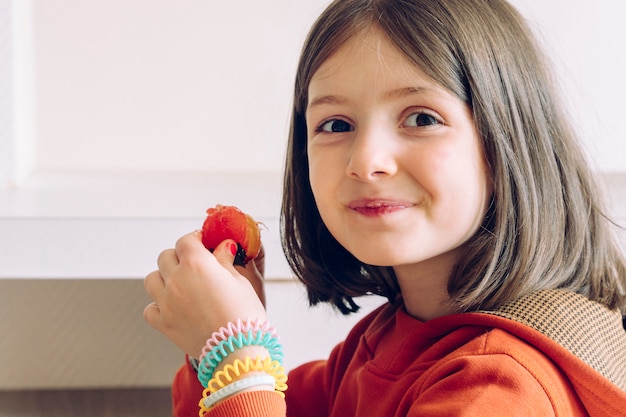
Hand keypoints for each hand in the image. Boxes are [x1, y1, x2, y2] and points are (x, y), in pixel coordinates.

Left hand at [143, 231, 266, 357]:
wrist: (238, 351)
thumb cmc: (245, 315)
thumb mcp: (241, 281)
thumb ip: (226, 261)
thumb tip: (224, 246)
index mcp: (197, 264)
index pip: (186, 240)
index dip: (195, 239)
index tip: (203, 243)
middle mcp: (176, 279)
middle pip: (166, 256)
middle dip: (179, 256)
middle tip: (194, 264)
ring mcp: (166, 302)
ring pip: (152, 279)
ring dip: (164, 277)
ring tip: (180, 284)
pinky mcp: (163, 323)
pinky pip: (150, 308)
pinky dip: (158, 305)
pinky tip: (173, 306)